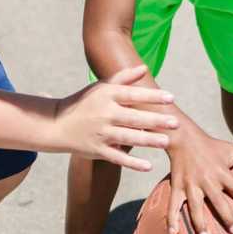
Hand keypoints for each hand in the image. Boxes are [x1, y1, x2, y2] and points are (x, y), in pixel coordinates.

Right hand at [54, 66, 178, 171]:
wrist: (57, 124)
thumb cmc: (84, 102)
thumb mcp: (100, 87)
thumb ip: (123, 78)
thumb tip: (145, 68)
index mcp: (107, 96)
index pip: (133, 95)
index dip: (152, 96)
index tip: (171, 97)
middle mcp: (104, 114)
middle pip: (133, 118)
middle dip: (155, 121)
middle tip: (175, 123)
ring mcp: (101, 133)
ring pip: (128, 137)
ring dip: (148, 141)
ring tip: (166, 142)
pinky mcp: (97, 150)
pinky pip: (117, 157)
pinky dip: (132, 162)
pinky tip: (148, 166)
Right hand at [166, 130, 232, 233]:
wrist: (183, 137)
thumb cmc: (213, 146)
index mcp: (222, 172)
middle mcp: (207, 180)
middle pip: (218, 201)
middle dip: (227, 217)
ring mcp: (190, 185)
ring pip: (196, 207)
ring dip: (200, 223)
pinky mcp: (176, 187)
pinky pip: (173, 205)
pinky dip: (172, 219)